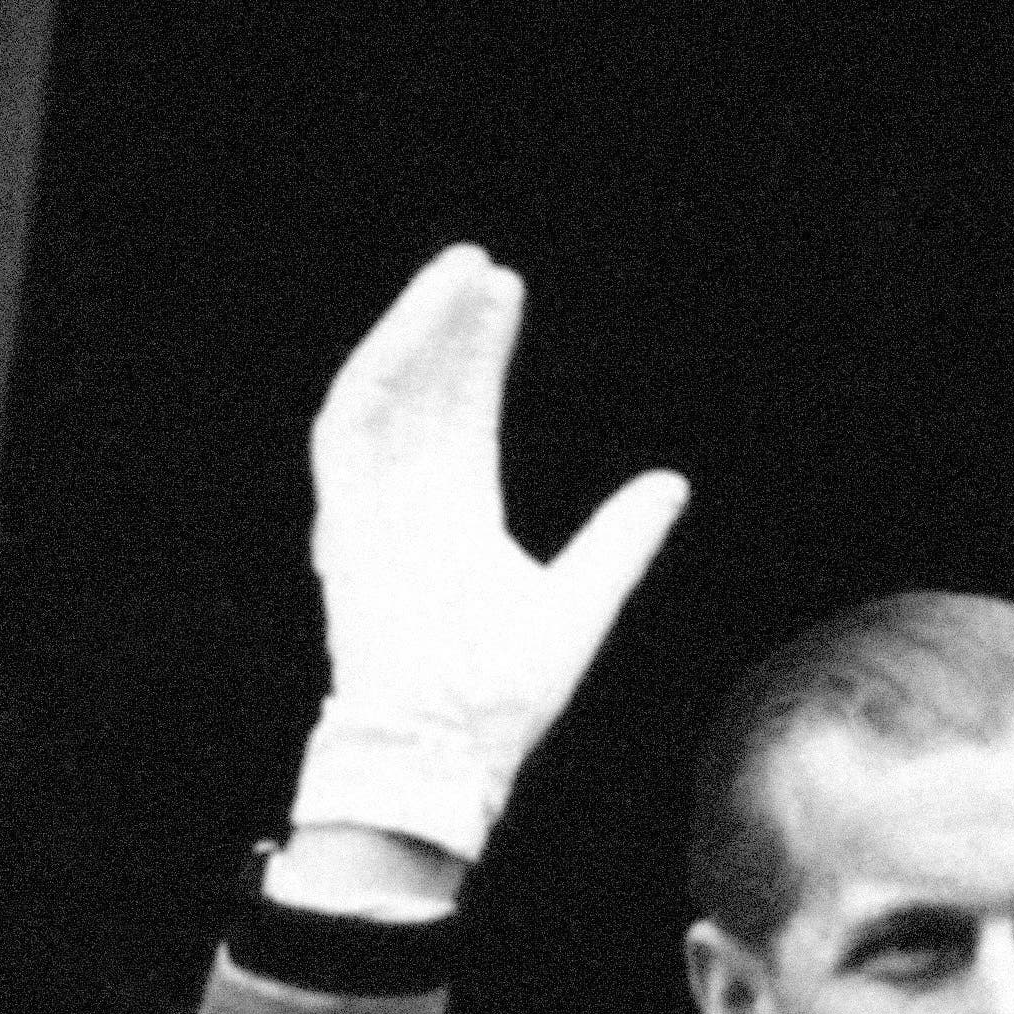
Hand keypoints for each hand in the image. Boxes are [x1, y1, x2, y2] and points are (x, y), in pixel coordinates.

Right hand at [288, 245, 689, 865]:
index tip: (508, 292)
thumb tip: (671, 482)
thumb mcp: (582, 600)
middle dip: (451, 327)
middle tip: (485, 267)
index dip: (481, 352)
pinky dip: (379, 369)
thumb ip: (619, 540)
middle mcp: (409, 506)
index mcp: (456, 519)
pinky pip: (350, 426)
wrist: (450, 747)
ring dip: (415, 331)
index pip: (462, 414)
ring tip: (458, 274)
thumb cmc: (504, 696)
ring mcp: (372, 511)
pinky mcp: (342, 520)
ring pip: (386, 395)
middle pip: (425, 392)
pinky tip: (416, 325)